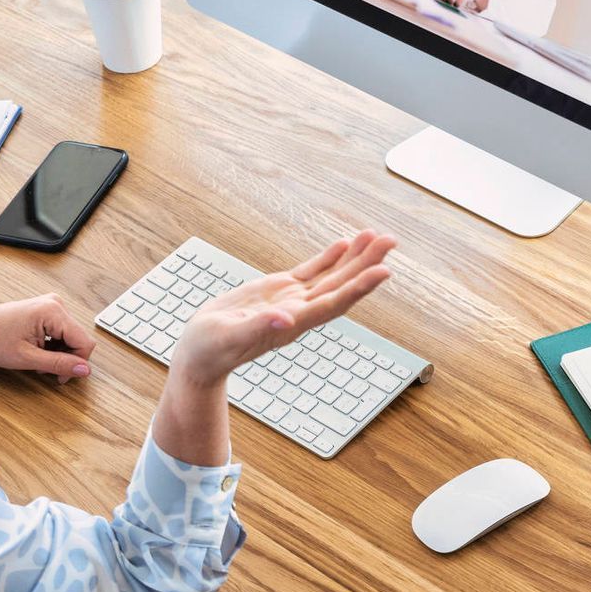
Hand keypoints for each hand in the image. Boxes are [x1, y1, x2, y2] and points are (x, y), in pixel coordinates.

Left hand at [0, 295, 96, 378]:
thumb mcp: (27, 358)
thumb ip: (59, 364)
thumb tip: (84, 370)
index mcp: (53, 311)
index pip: (84, 342)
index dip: (76, 364)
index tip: (60, 376)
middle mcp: (55, 304)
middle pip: (78, 339)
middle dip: (65, 358)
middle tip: (43, 369)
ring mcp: (51, 305)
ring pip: (70, 337)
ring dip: (57, 353)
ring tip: (36, 359)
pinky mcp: (46, 310)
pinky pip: (60, 332)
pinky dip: (51, 346)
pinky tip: (36, 351)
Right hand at [171, 231, 395, 388]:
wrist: (200, 355)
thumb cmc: (210, 350)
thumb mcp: (229, 338)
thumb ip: (257, 328)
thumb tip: (285, 318)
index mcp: (291, 323)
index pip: (333, 303)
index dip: (359, 287)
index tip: (383, 270)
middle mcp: (299, 312)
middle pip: (341, 285)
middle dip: (367, 263)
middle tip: (391, 240)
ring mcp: (291, 301)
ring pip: (330, 276)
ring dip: (355, 257)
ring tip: (376, 236)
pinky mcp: (279, 291)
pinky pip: (310, 271)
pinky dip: (329, 258)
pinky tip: (343, 244)